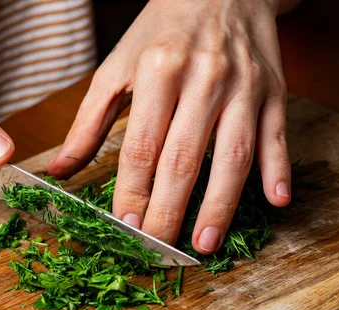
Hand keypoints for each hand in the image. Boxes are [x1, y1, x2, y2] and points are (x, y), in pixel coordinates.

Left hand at [47, 0, 294, 253]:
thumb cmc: (161, 30)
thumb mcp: (117, 67)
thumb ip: (88, 121)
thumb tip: (60, 170)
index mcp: (158, 72)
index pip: (142, 148)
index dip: (132, 193)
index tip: (125, 227)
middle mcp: (204, 80)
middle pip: (184, 159)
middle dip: (169, 210)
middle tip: (159, 249)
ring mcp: (243, 87)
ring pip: (234, 156)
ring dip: (219, 205)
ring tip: (204, 244)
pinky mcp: (274, 90)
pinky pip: (277, 135)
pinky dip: (278, 170)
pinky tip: (275, 202)